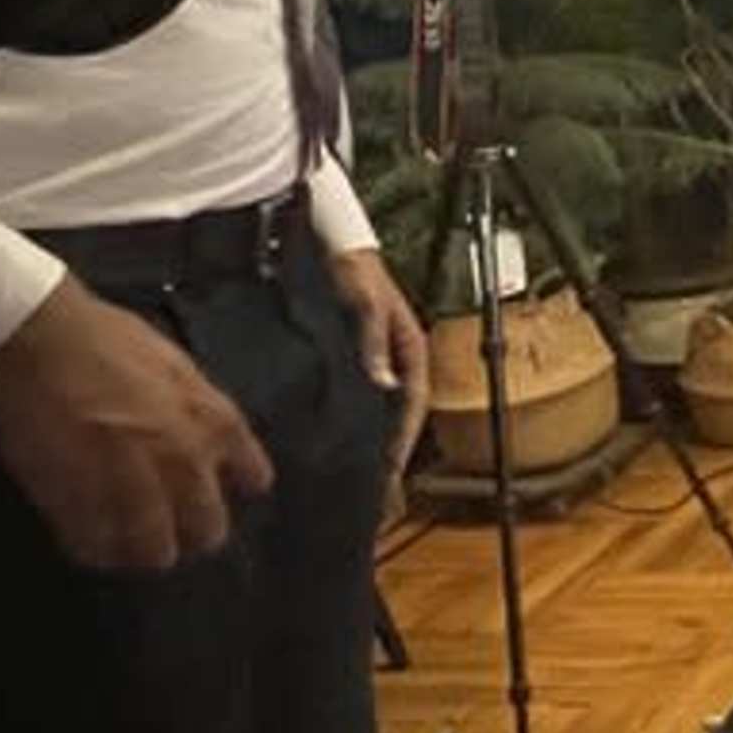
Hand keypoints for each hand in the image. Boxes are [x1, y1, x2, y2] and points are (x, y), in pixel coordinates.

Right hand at [0, 277, 274, 570]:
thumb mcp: (172, 364)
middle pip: (207, 530)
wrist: (37, 342)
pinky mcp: (83, 507)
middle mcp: (185, 464)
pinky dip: (96, 548)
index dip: (235, 485)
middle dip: (189, 531)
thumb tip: (208, 438)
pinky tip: (87, 537)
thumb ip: (197, 407)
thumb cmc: (102, 338)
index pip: (253, 476)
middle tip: (166, 523)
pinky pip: (99, 549)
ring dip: (141, 549)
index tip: (217, 487)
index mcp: (213, 423)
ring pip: (154, 552)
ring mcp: (135, 491)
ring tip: (122, 538)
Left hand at [328, 246, 433, 477]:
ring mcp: (368, 362)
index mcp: (410, 349)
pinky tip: (320, 445)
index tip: (388, 476)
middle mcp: (393, 361)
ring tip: (344, 481)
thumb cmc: (351, 267)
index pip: (412, 405)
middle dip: (383, 454)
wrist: (322, 237)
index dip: (402, 442)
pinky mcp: (343, 360)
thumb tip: (385, 385)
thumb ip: (374, 343)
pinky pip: (346, 401)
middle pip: (392, 416)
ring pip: (370, 412)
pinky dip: (339, 425)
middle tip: (369, 494)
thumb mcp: (365, 303)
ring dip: (361, 444)